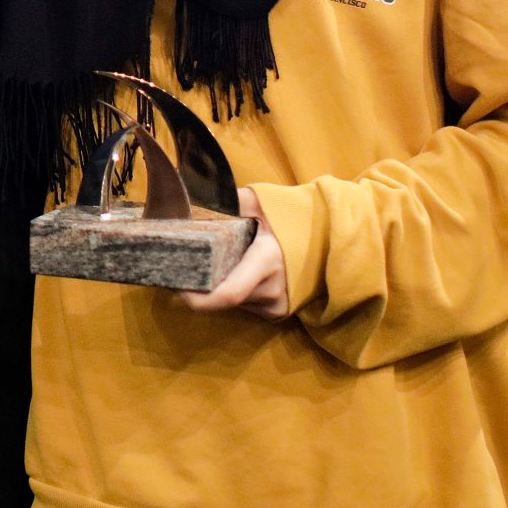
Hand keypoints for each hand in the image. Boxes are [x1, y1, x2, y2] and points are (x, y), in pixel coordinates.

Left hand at [181, 187, 289, 319]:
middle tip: (183, 270)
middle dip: (201, 289)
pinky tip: (233, 274)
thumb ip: (230, 200)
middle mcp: (272, 289)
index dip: (197, 297)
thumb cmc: (294, 217)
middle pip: (223, 298)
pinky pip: (245, 305)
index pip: (227, 294)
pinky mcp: (278, 312)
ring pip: (232, 304)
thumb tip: (195, 196)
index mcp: (266, 261)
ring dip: (218, 289)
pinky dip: (233, 292)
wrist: (330, 239)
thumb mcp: (263, 202)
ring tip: (211, 267)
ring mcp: (276, 305)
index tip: (177, 286)